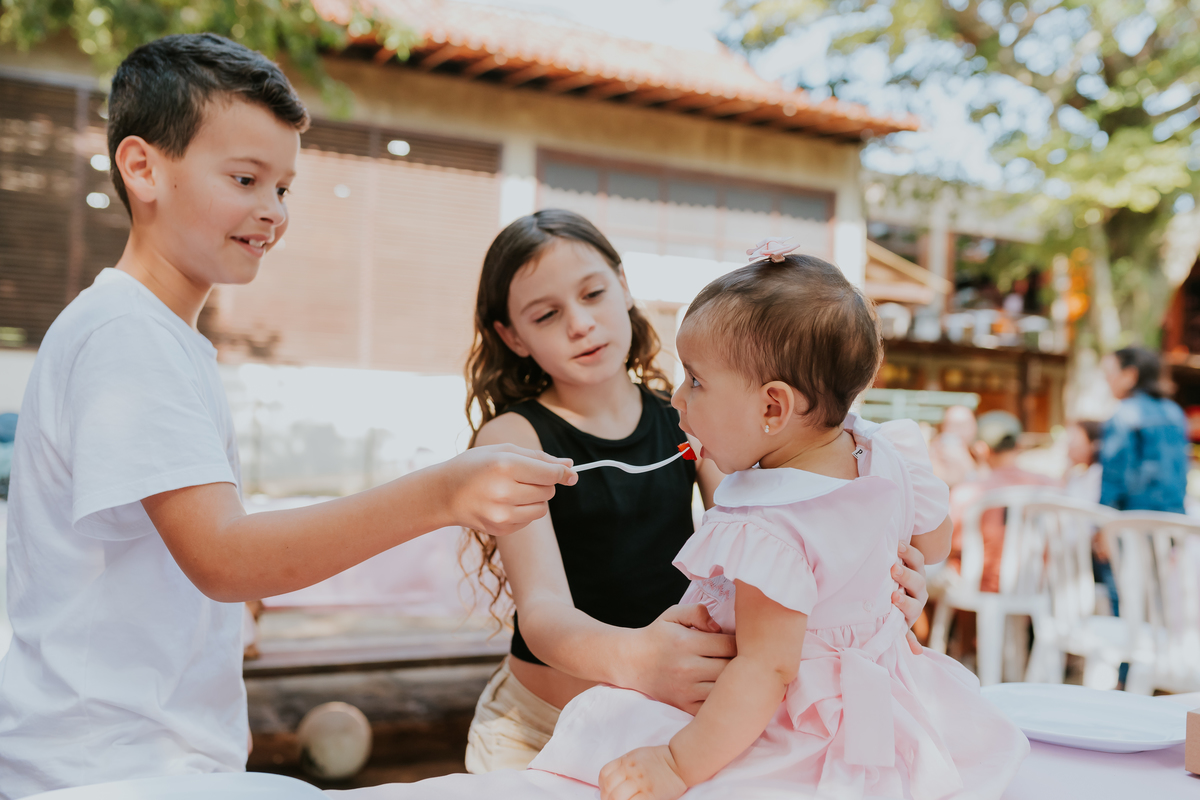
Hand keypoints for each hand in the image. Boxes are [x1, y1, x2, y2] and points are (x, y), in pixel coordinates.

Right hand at [441, 444, 575, 536]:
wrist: (443, 493)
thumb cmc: (475, 465)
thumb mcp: (503, 450)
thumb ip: (539, 457)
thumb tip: (571, 467)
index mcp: (505, 466)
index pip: (550, 473)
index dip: (564, 473)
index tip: (570, 473)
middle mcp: (504, 492)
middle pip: (548, 490)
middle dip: (544, 482)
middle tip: (523, 476)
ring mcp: (501, 514)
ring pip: (542, 508)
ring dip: (536, 498)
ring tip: (514, 489)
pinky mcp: (500, 529)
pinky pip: (529, 520)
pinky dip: (524, 510)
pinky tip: (504, 502)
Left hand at [600, 745, 687, 799]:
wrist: (678, 761)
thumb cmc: (658, 760)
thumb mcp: (636, 756)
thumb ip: (623, 766)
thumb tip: (609, 782)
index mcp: (625, 761)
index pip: (604, 774)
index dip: (602, 787)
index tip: (606, 793)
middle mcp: (630, 771)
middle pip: (608, 787)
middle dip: (606, 798)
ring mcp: (639, 782)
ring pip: (617, 797)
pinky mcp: (650, 794)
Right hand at [624, 604, 735, 713]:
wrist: (632, 662)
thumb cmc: (658, 636)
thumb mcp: (673, 615)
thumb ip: (697, 612)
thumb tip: (718, 626)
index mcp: (687, 643)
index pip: (729, 644)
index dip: (742, 642)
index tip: (742, 641)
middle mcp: (687, 668)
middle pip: (731, 669)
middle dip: (743, 663)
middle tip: (745, 658)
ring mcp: (686, 690)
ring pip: (724, 691)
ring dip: (735, 683)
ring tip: (738, 675)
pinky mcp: (684, 706)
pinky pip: (712, 708)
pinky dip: (722, 702)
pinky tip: (724, 692)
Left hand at [891, 541, 927, 654]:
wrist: (891, 592)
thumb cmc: (888, 573)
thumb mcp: (891, 561)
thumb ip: (893, 549)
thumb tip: (890, 532)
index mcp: (914, 573)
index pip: (917, 561)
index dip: (910, 553)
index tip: (898, 545)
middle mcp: (917, 591)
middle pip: (917, 583)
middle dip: (906, 575)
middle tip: (893, 568)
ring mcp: (912, 608)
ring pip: (914, 606)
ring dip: (906, 604)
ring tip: (894, 598)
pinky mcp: (905, 624)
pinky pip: (909, 635)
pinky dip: (912, 643)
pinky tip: (915, 651)